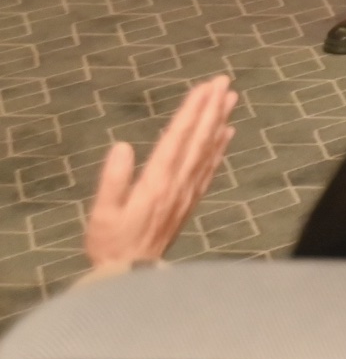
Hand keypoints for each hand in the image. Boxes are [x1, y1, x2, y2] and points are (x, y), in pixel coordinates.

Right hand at [83, 76, 235, 276]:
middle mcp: (178, 182)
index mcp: (156, 181)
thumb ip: (113, 179)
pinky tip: (226, 134)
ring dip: (219, 122)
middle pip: (199, 139)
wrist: (133, 276)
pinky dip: (219, 148)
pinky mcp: (190, 201)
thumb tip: (123, 146)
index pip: (178, 138)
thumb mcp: (103, 213)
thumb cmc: (111, 244)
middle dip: (211, 108)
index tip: (204, 88)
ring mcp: (187, 192)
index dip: (192, 111)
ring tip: (230, 99)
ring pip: (208, 150)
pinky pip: (209, 168)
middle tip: (224, 82)